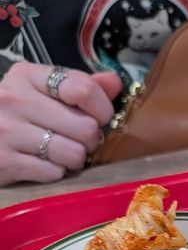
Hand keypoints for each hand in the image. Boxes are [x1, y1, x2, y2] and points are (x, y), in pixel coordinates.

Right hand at [0, 62, 122, 185]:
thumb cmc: (17, 114)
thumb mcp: (43, 91)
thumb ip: (81, 85)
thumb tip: (115, 83)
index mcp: (28, 76)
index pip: (83, 89)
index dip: (103, 108)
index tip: (101, 117)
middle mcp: (14, 99)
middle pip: (86, 127)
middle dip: (90, 140)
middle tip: (78, 140)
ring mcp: (6, 130)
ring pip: (74, 153)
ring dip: (74, 158)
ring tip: (59, 152)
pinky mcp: (4, 161)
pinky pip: (54, 172)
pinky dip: (55, 172)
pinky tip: (41, 163)